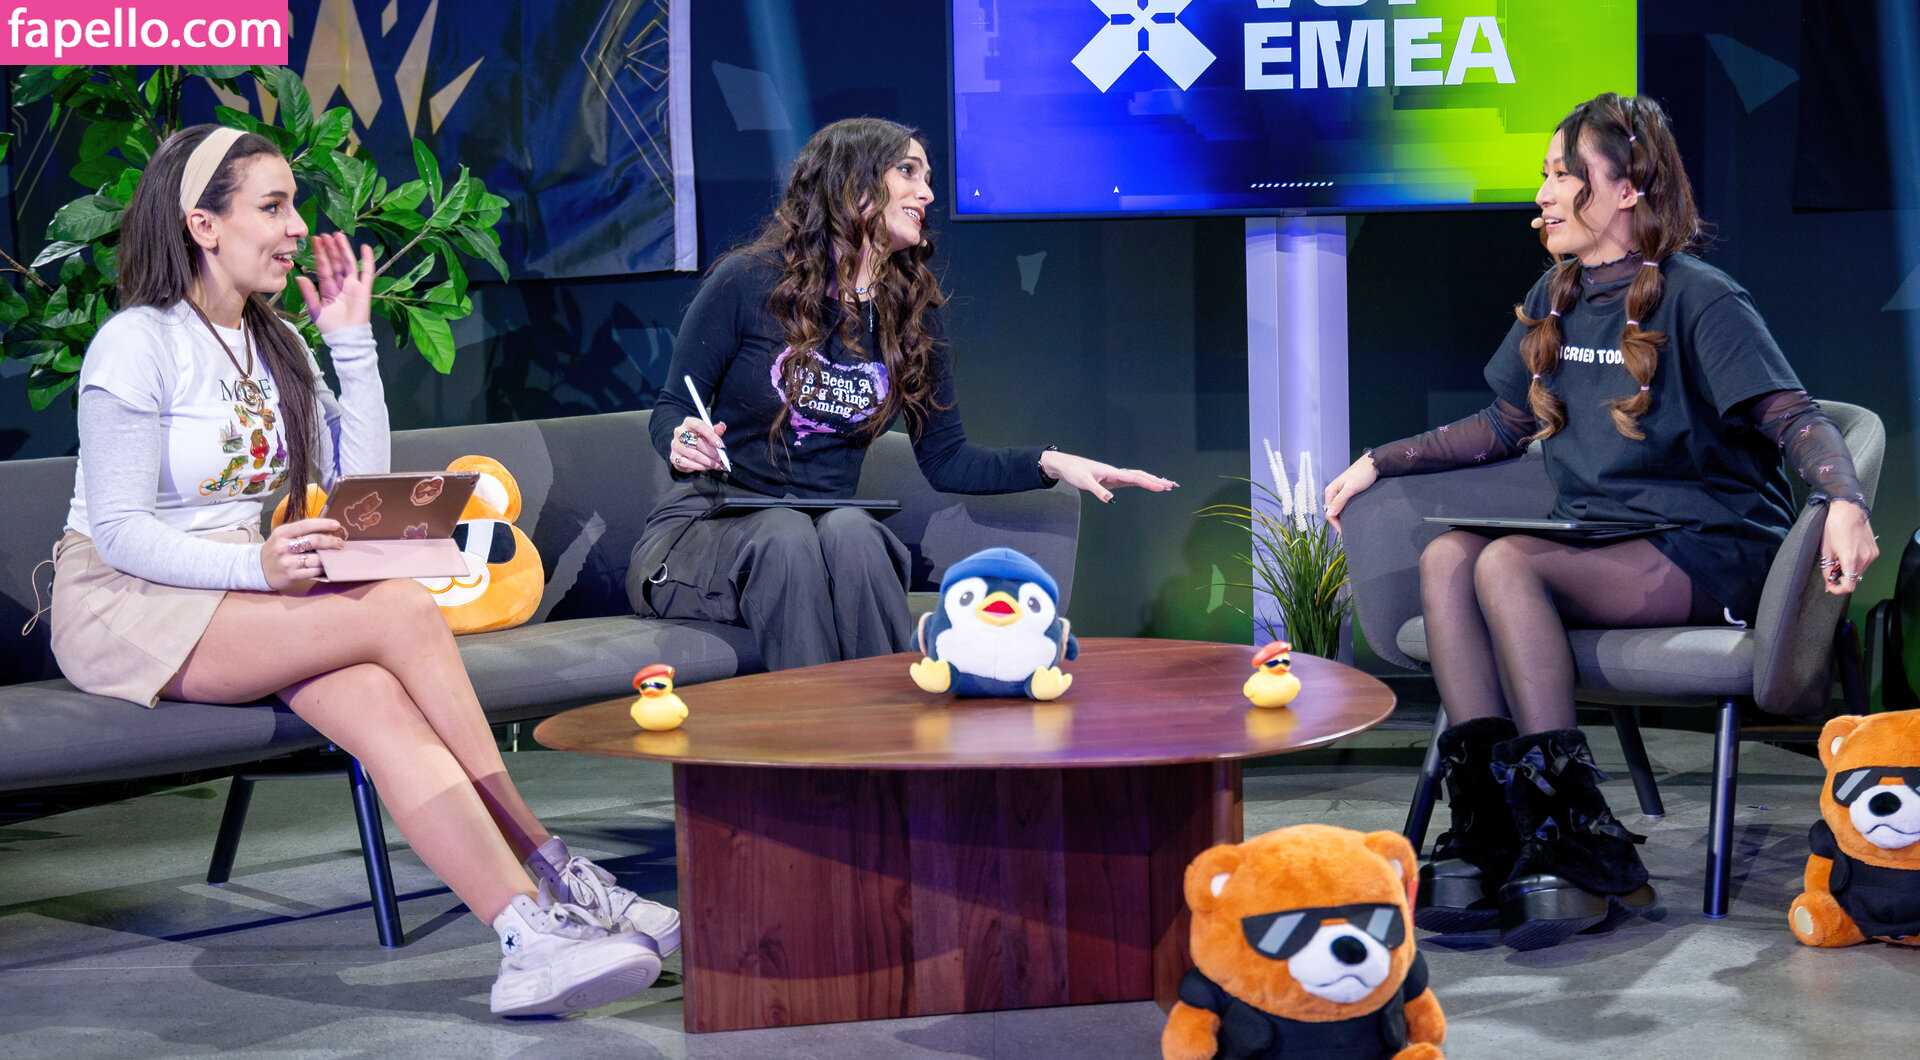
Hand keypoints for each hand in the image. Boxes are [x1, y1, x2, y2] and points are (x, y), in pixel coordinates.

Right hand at [263, 517, 343, 589]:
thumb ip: (300, 532)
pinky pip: (314, 571)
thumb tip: (327, 530)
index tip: (337, 524)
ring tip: (335, 556)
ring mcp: (287, 562)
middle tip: (341, 543)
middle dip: (331, 541)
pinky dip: (323, 569)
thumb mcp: (282, 536)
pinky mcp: (292, 575)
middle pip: (314, 541)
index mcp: (282, 533)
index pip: (306, 525)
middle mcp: (284, 546)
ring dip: (329, 558)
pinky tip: (327, 567)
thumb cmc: (276, 550)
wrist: (257, 569)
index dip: (323, 524)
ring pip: (316, 558)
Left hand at [294, 231, 375, 334]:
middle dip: (330, 249)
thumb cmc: (331, 327)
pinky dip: (367, 260)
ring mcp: (353, 286)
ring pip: (348, 264)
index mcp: (329, 289)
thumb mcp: (315, 309)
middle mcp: (341, 285)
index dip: (320, 254)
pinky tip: (365, 248)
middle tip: (325, 234)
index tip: (315, 241)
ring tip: (339, 236)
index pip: (324, 268)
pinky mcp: (364, 290)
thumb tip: (299, 277)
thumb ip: (308, 293)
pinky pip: (367, 272)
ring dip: (344, 249)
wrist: (346, 338)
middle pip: (336, 263)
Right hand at [669, 415, 727, 472]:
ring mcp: (675, 445)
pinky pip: (688, 464)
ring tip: (717, 465)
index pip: (700, 426)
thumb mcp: (707, 432)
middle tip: (721, 459)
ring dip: (708, 462)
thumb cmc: (697, 438)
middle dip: (712, 453)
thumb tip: (722, 427)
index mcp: (689, 423)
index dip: (711, 435)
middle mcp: (679, 432)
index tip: (721, 445)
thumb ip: (715, 430)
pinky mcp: (674, 457)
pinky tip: (707, 467)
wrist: (683, 447)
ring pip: (694, 455)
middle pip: (698, 443)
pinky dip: (700, 467)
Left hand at [1038, 451, 1176, 502]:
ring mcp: (1115, 476)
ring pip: (1137, 477)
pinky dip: (1142, 482)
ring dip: (1151, 480)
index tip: (1162, 487)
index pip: (1135, 478)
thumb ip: (1098, 491)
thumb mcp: (1085, 482)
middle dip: (1156, 480)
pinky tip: (1148, 484)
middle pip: (1140, 476)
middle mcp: (1116, 473)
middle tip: (1171, 485)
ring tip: (1165, 485)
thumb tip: (1111, 500)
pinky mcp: (1112, 479)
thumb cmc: (1075, 472)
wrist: (1066, 465)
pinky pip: (1131, 480)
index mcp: (1112, 472)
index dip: (1149, 483)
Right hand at [1322, 454, 1377, 533]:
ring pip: (1338, 509)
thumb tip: (1330, 514)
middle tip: (1348, 531)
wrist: (1373, 464)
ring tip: (1351, 526)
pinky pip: (1344, 506)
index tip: (1344, 532)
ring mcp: (1340, 493)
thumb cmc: (1362, 474)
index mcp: (1330, 491)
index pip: (1329, 513)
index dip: (1336, 524)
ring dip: (1343, 518)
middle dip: (1338, 522)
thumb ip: (1339, 501)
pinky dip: (1347, 512)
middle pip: (1332, 512)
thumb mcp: (1350, 488)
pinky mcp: (1348, 493)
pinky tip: (1353, 516)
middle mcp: (1333, 492)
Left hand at [1817, 499, 1877, 595]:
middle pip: (1853, 578)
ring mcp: (1872, 555)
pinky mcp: (1875, 550)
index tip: (1831, 586)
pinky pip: (1865, 562)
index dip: (1838, 589)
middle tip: (1833, 564)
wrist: (1848, 510)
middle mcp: (1865, 559)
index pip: (1849, 586)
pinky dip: (1856, 561)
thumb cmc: (1834, 527)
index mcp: (1851, 560)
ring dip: (1849, 568)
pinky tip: (1849, 550)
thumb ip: (1827, 569)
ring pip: (1859, 571)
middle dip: (1841, 575)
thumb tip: (1829, 582)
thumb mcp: (1826, 550)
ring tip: (1841, 554)